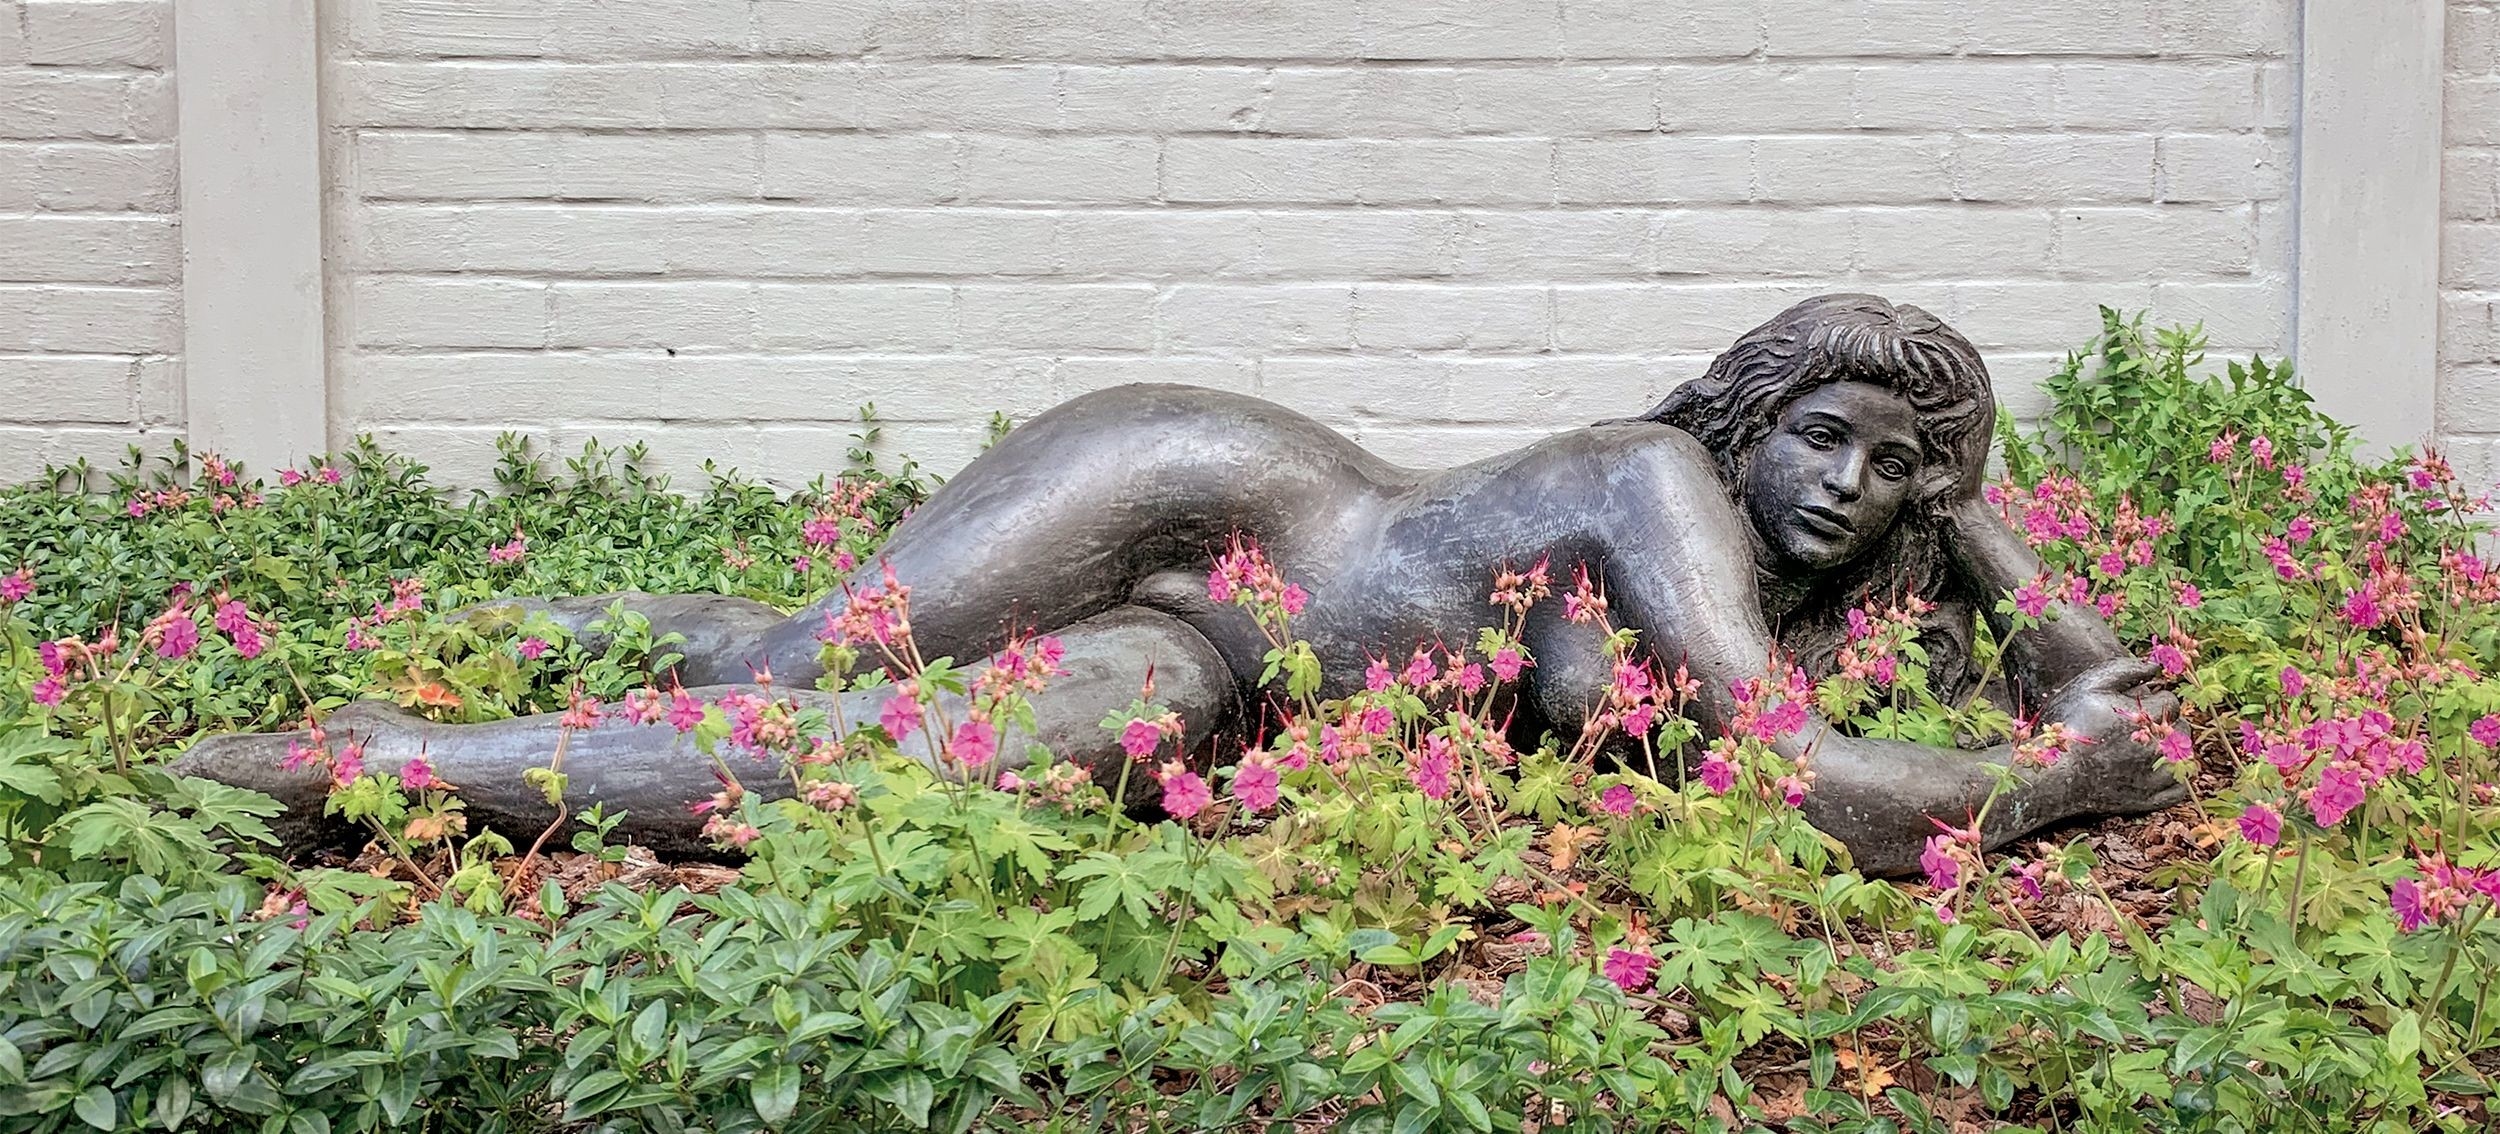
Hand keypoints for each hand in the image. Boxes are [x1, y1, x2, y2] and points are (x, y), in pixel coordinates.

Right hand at [2040, 658, 2189, 813]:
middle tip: (2140, 726)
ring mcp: (2156, 776)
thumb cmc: (2068, 726)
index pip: (2171, 701)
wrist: (2052, 777)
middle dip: (2166, 723)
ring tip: (2147, 745)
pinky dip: (2172, 779)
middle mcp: (2158, 746)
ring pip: (2184, 756)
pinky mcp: (2150, 800)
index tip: (2134, 706)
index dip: (2153, 700)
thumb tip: (2156, 666)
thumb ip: (2125, 669)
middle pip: (2182, 728)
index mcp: (2147, 717)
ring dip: (2172, 748)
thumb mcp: (2089, 686)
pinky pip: (2179, 789)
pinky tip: (2153, 769)